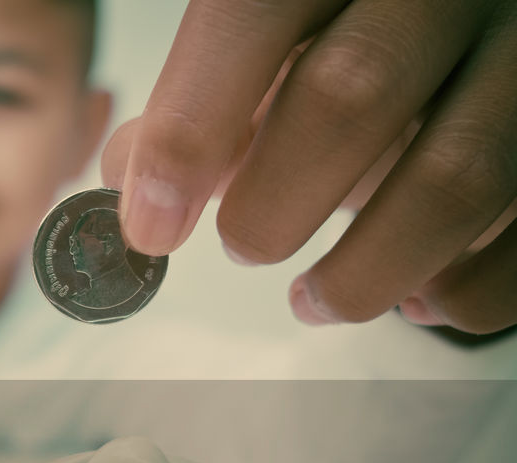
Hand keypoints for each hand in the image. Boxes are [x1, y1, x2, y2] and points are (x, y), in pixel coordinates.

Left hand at [101, 0, 516, 332]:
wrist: (472, 21)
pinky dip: (465, 292)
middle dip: (272, 205)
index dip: (189, 131)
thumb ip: (202, 95)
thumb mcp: (276, 37)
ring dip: (364, 272)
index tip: (151, 230)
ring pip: (457, 174)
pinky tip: (418, 297)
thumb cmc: (356, 35)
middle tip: (244, 248)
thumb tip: (125, 177)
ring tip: (312, 300)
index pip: (252, 18)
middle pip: (351, 93)